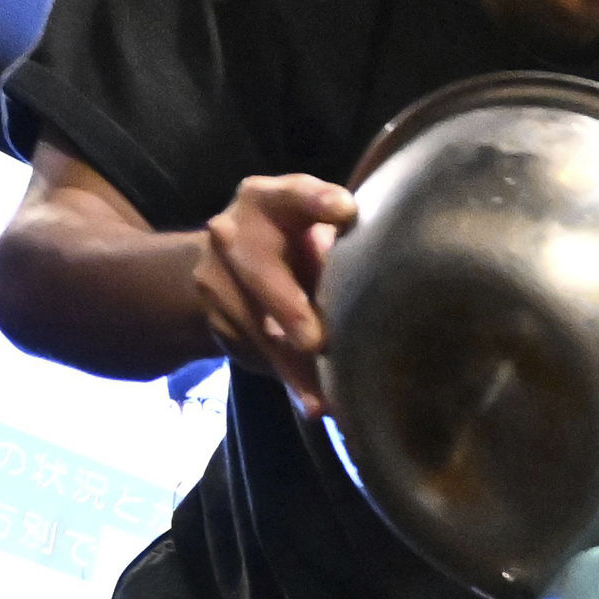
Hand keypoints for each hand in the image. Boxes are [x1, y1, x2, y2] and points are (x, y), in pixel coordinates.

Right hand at [189, 173, 359, 414]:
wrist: (230, 268)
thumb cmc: (298, 244)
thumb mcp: (317, 231)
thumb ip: (339, 245)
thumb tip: (383, 274)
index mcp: (268, 200)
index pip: (292, 195)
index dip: (316, 200)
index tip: (345, 210)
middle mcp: (233, 232)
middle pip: (258, 268)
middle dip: (288, 307)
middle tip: (316, 341)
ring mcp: (216, 278)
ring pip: (255, 325)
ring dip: (290, 364)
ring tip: (320, 398)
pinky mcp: (217, 320)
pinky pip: (254, 353)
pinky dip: (288, 379)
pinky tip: (312, 404)